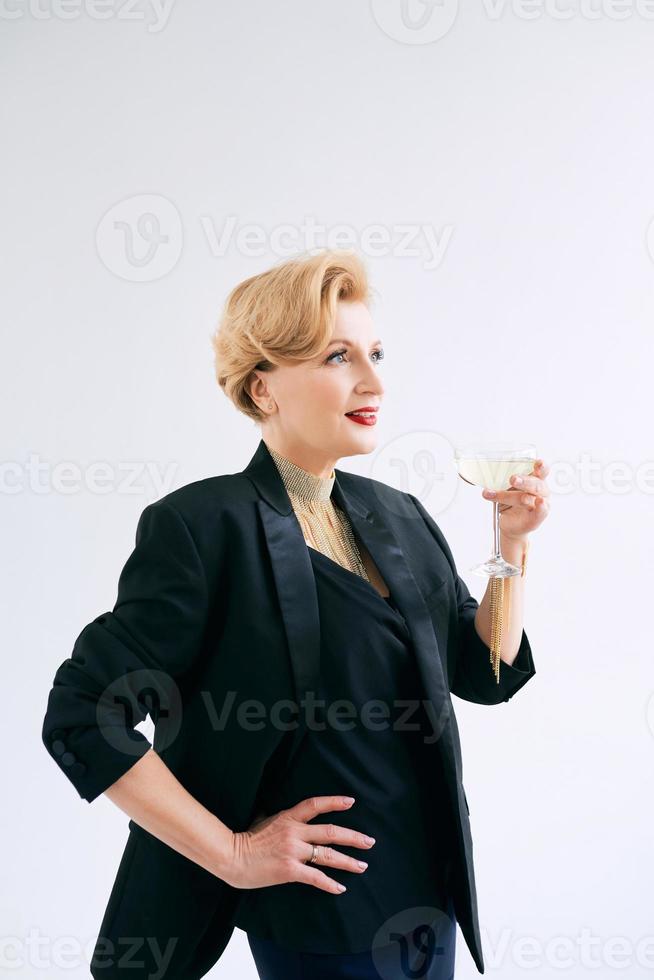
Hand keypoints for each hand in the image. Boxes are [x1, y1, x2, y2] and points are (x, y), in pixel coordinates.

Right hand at [223, 795, 375, 893]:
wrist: (231, 856)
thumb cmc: (244, 839)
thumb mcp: (261, 820)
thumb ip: (273, 815)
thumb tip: (272, 810)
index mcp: (288, 817)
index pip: (315, 804)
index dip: (334, 802)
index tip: (351, 802)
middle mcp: (294, 832)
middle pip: (331, 832)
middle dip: (353, 837)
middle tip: (369, 842)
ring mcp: (293, 851)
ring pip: (328, 855)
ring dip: (348, 861)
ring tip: (362, 865)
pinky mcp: (290, 870)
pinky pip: (316, 877)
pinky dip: (330, 884)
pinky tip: (340, 888)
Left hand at [481, 458, 550, 540]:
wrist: (509, 524)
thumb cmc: (510, 502)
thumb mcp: (503, 488)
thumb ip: (499, 482)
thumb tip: (484, 476)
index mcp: (534, 479)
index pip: (541, 470)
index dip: (541, 466)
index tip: (538, 462)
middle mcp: (540, 490)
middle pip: (536, 483)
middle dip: (524, 481)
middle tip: (513, 479)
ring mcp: (541, 504)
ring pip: (528, 498)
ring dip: (511, 496)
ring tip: (500, 496)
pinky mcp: (537, 517)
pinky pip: (541, 512)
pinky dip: (540, 507)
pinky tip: (539, 502)